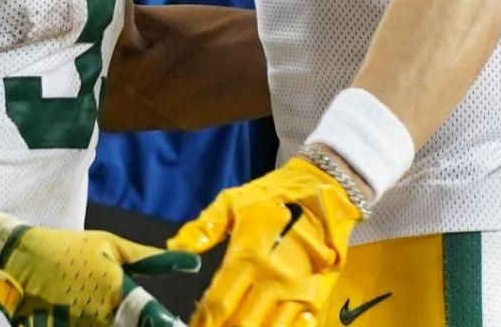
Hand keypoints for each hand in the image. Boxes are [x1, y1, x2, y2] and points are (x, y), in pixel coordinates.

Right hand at [0, 226, 197, 326]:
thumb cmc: (69, 249)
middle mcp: (97, 316)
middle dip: (128, 322)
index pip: (152, 319)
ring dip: (107, 323)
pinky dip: (83, 325)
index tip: (173, 323)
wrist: (16, 258)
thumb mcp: (111, 246)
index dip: (164, 323)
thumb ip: (152, 259)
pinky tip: (78, 316)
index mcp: (116, 293)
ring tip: (90, 304)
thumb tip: (194, 261)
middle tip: (117, 308)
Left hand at [167, 157, 360, 326]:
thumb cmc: (275, 195)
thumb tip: (173, 247)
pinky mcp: (318, 296)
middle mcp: (273, 279)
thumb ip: (203, 227)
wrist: (327, 188)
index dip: (201, 322)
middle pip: (241, 324)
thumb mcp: (233, 201)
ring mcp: (298, 291)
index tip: (191, 326)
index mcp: (248, 257)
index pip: (218, 304)